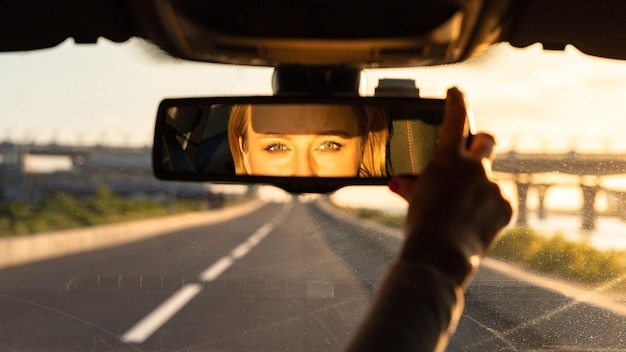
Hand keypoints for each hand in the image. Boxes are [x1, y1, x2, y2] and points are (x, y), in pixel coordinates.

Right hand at [388, 87, 512, 285]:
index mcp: (447, 159)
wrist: (440, 253)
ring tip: (464, 212)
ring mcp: (493, 185)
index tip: (457, 91)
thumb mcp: (415, 200)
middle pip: (486, 140)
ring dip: (480, 188)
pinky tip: (476, 224)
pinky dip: (489, 209)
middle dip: (481, 141)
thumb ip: (414, 186)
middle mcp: (474, 166)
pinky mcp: (507, 205)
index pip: (455, 118)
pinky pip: (500, 201)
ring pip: (491, 178)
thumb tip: (401, 183)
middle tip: (475, 148)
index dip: (457, 101)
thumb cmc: (421, 225)